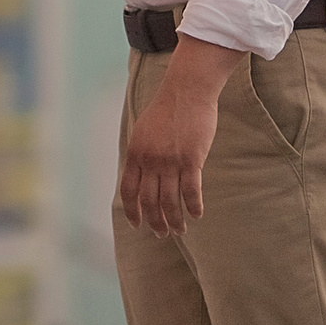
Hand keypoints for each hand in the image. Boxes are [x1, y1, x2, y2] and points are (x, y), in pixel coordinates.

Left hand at [117, 41, 237, 235]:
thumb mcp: (143, 131)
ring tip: (180, 230)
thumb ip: (141, 155)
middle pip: (149, 202)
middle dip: (155, 222)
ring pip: (170, 202)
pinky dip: (193, 207)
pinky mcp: (191, 160)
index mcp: (135, 154)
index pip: (128, 191)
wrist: (186, 91)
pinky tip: (197, 215)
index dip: (133, 211)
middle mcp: (150, 161)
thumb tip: (141, 176)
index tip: (138, 224)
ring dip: (175, 220)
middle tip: (162, 233)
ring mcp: (170, 161)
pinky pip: (191, 192)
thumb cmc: (167, 109)